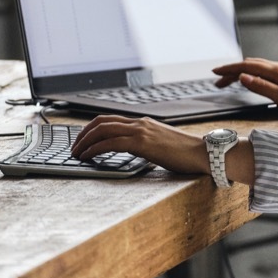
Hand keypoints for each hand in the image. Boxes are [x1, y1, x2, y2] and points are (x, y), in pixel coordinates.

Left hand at [71, 114, 207, 175]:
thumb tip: (134, 152)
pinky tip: (88, 157)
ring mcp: (141, 131)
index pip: (110, 120)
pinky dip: (94, 149)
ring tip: (76, 153)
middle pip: (102, 121)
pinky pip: (111, 143)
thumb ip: (146, 144)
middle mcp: (140, 123)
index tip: (83, 140)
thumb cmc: (185, 154)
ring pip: (102, 130)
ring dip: (84, 141)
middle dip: (83, 134)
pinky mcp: (142, 143)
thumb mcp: (161, 145)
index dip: (92, 128)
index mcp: (143, 123)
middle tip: (74, 147)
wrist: (202, 153)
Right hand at [212, 59, 277, 122]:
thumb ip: (261, 86)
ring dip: (241, 73)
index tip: (215, 72)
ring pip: (257, 67)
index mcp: (276, 70)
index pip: (247, 66)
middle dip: (232, 71)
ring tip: (229, 81)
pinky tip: (250, 79)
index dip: (229, 69)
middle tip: (218, 81)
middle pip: (249, 65)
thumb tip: (242, 77)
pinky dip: (251, 74)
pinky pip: (264, 71)